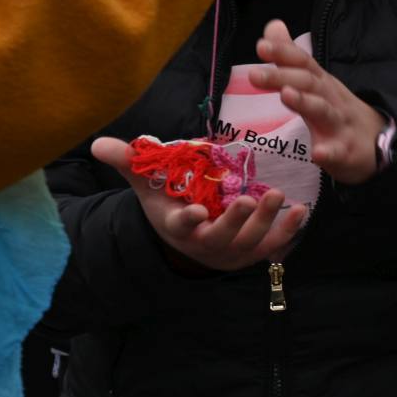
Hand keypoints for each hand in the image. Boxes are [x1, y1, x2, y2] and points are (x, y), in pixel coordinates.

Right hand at [92, 136, 306, 271]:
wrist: (189, 240)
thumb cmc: (169, 205)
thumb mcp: (148, 186)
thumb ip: (129, 162)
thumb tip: (97, 143)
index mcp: (178, 227)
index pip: (182, 226)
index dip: (189, 222)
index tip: (197, 212)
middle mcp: (205, 243)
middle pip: (222, 238)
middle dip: (237, 222)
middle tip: (250, 199)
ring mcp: (231, 251)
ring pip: (250, 243)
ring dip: (266, 223)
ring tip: (277, 196)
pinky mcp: (252, 253)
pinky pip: (272, 247)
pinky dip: (287, 231)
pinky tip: (299, 210)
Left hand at [246, 20, 386, 185]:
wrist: (378, 142)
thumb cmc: (336, 109)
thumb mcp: (315, 80)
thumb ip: (291, 56)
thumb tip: (273, 26)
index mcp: (321, 82)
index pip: (303, 62)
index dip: (284, 52)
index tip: (261, 46)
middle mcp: (330, 98)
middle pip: (308, 83)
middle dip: (282, 77)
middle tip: (254, 75)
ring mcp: (339, 124)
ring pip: (323, 111)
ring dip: (305, 102)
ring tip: (286, 95)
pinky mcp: (346, 151)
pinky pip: (338, 151)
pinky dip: (328, 152)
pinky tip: (317, 153)